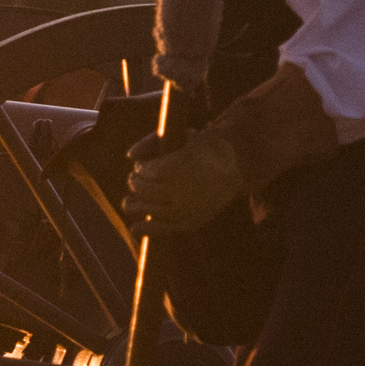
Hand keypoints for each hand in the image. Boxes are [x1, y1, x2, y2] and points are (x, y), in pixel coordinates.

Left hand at [123, 129, 242, 233]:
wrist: (235, 169)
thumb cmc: (202, 149)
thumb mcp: (181, 136)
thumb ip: (152, 142)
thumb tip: (129, 156)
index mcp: (186, 164)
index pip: (151, 172)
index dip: (142, 169)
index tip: (142, 167)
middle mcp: (186, 189)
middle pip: (148, 190)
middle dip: (136, 183)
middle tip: (136, 178)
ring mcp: (188, 208)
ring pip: (152, 209)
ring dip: (136, 204)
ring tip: (131, 199)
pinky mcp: (191, 222)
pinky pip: (164, 228)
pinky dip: (147, 229)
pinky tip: (135, 228)